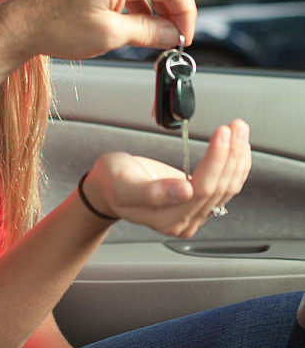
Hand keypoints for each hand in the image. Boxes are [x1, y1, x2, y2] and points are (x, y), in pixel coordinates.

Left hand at [22, 0, 195, 59]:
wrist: (23, 23)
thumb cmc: (57, 27)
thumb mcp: (110, 35)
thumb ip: (149, 32)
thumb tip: (173, 34)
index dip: (186, 14)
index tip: (184, 38)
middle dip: (177, 7)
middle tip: (176, 36)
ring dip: (160, 6)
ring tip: (160, 35)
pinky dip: (143, 3)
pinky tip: (141, 25)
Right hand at [82, 118, 250, 238]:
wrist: (107, 187)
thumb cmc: (112, 183)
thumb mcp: (123, 184)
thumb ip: (153, 192)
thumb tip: (184, 191)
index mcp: (168, 219)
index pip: (202, 188)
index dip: (216, 160)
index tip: (222, 134)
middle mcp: (185, 220)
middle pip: (218, 188)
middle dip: (231, 154)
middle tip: (235, 126)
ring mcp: (194, 212)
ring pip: (226, 187)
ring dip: (237, 157)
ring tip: (240, 130)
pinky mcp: (198, 201)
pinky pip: (224, 186)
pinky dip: (235, 166)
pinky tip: (240, 150)